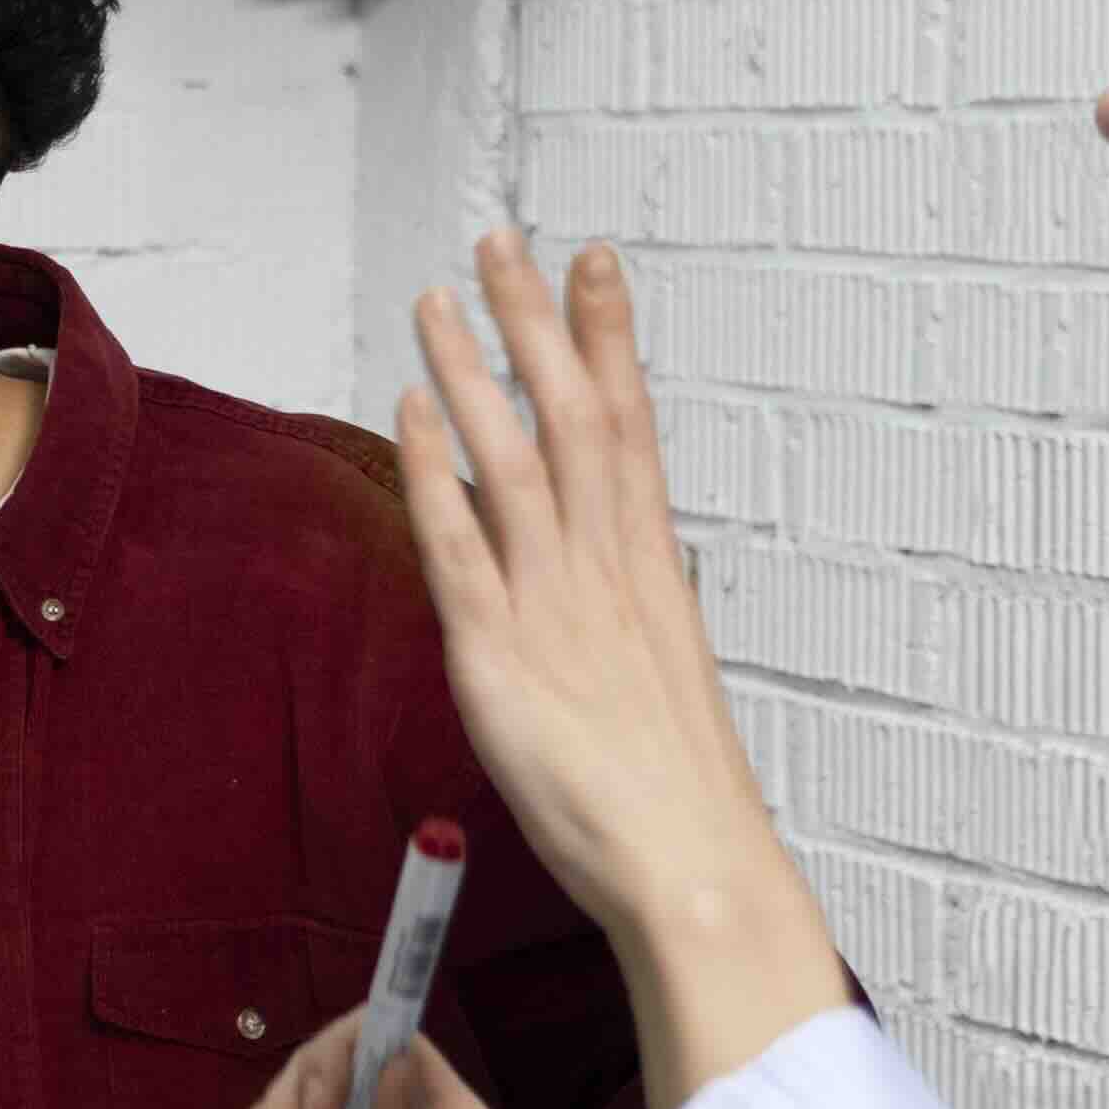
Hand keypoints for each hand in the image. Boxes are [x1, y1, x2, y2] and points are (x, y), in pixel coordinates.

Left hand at [398, 230, 844, 1107]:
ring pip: (515, 459)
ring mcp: (556, 606)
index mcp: (653, 573)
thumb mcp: (664, 683)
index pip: (631, 427)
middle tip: (504, 241)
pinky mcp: (501, 655)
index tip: (595, 262)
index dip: (609, 338)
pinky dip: (437, 470)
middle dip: (537, 323)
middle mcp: (608, 570)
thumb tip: (634, 575)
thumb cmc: (676, 798)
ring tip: (440, 298)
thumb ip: (637, 618)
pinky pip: (462, 544)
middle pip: (575, 417)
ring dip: (475, 371)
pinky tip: (414, 409)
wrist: (693, 867)